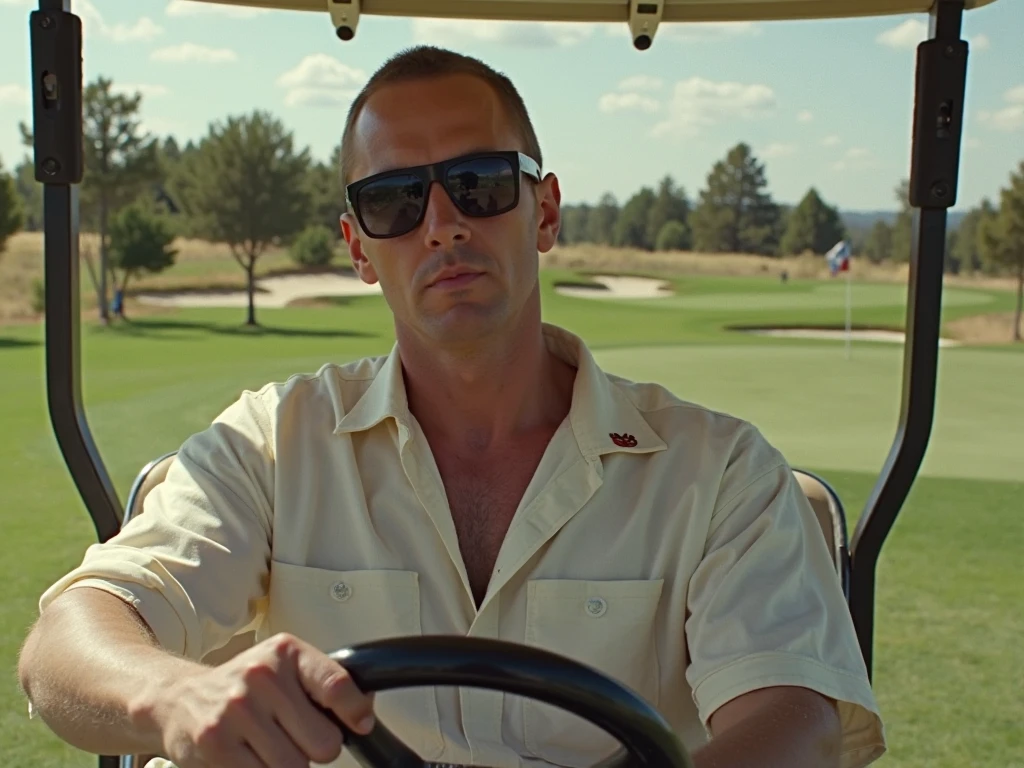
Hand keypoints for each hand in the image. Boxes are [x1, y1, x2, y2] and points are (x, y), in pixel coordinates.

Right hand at [152, 632, 374, 767]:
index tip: (360, 724)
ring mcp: (238, 710)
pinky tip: (250, 757)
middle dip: (316, 748)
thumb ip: (323, 684)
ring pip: (296, 767)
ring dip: (288, 765)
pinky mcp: (217, 743)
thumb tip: (364, 711)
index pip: (337, 685)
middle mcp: (262, 676)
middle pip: (324, 741)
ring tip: (268, 746)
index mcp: (287, 653)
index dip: (355, 712)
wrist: (180, 698)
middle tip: (295, 737)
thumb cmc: (242, 686)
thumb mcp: (284, 668)